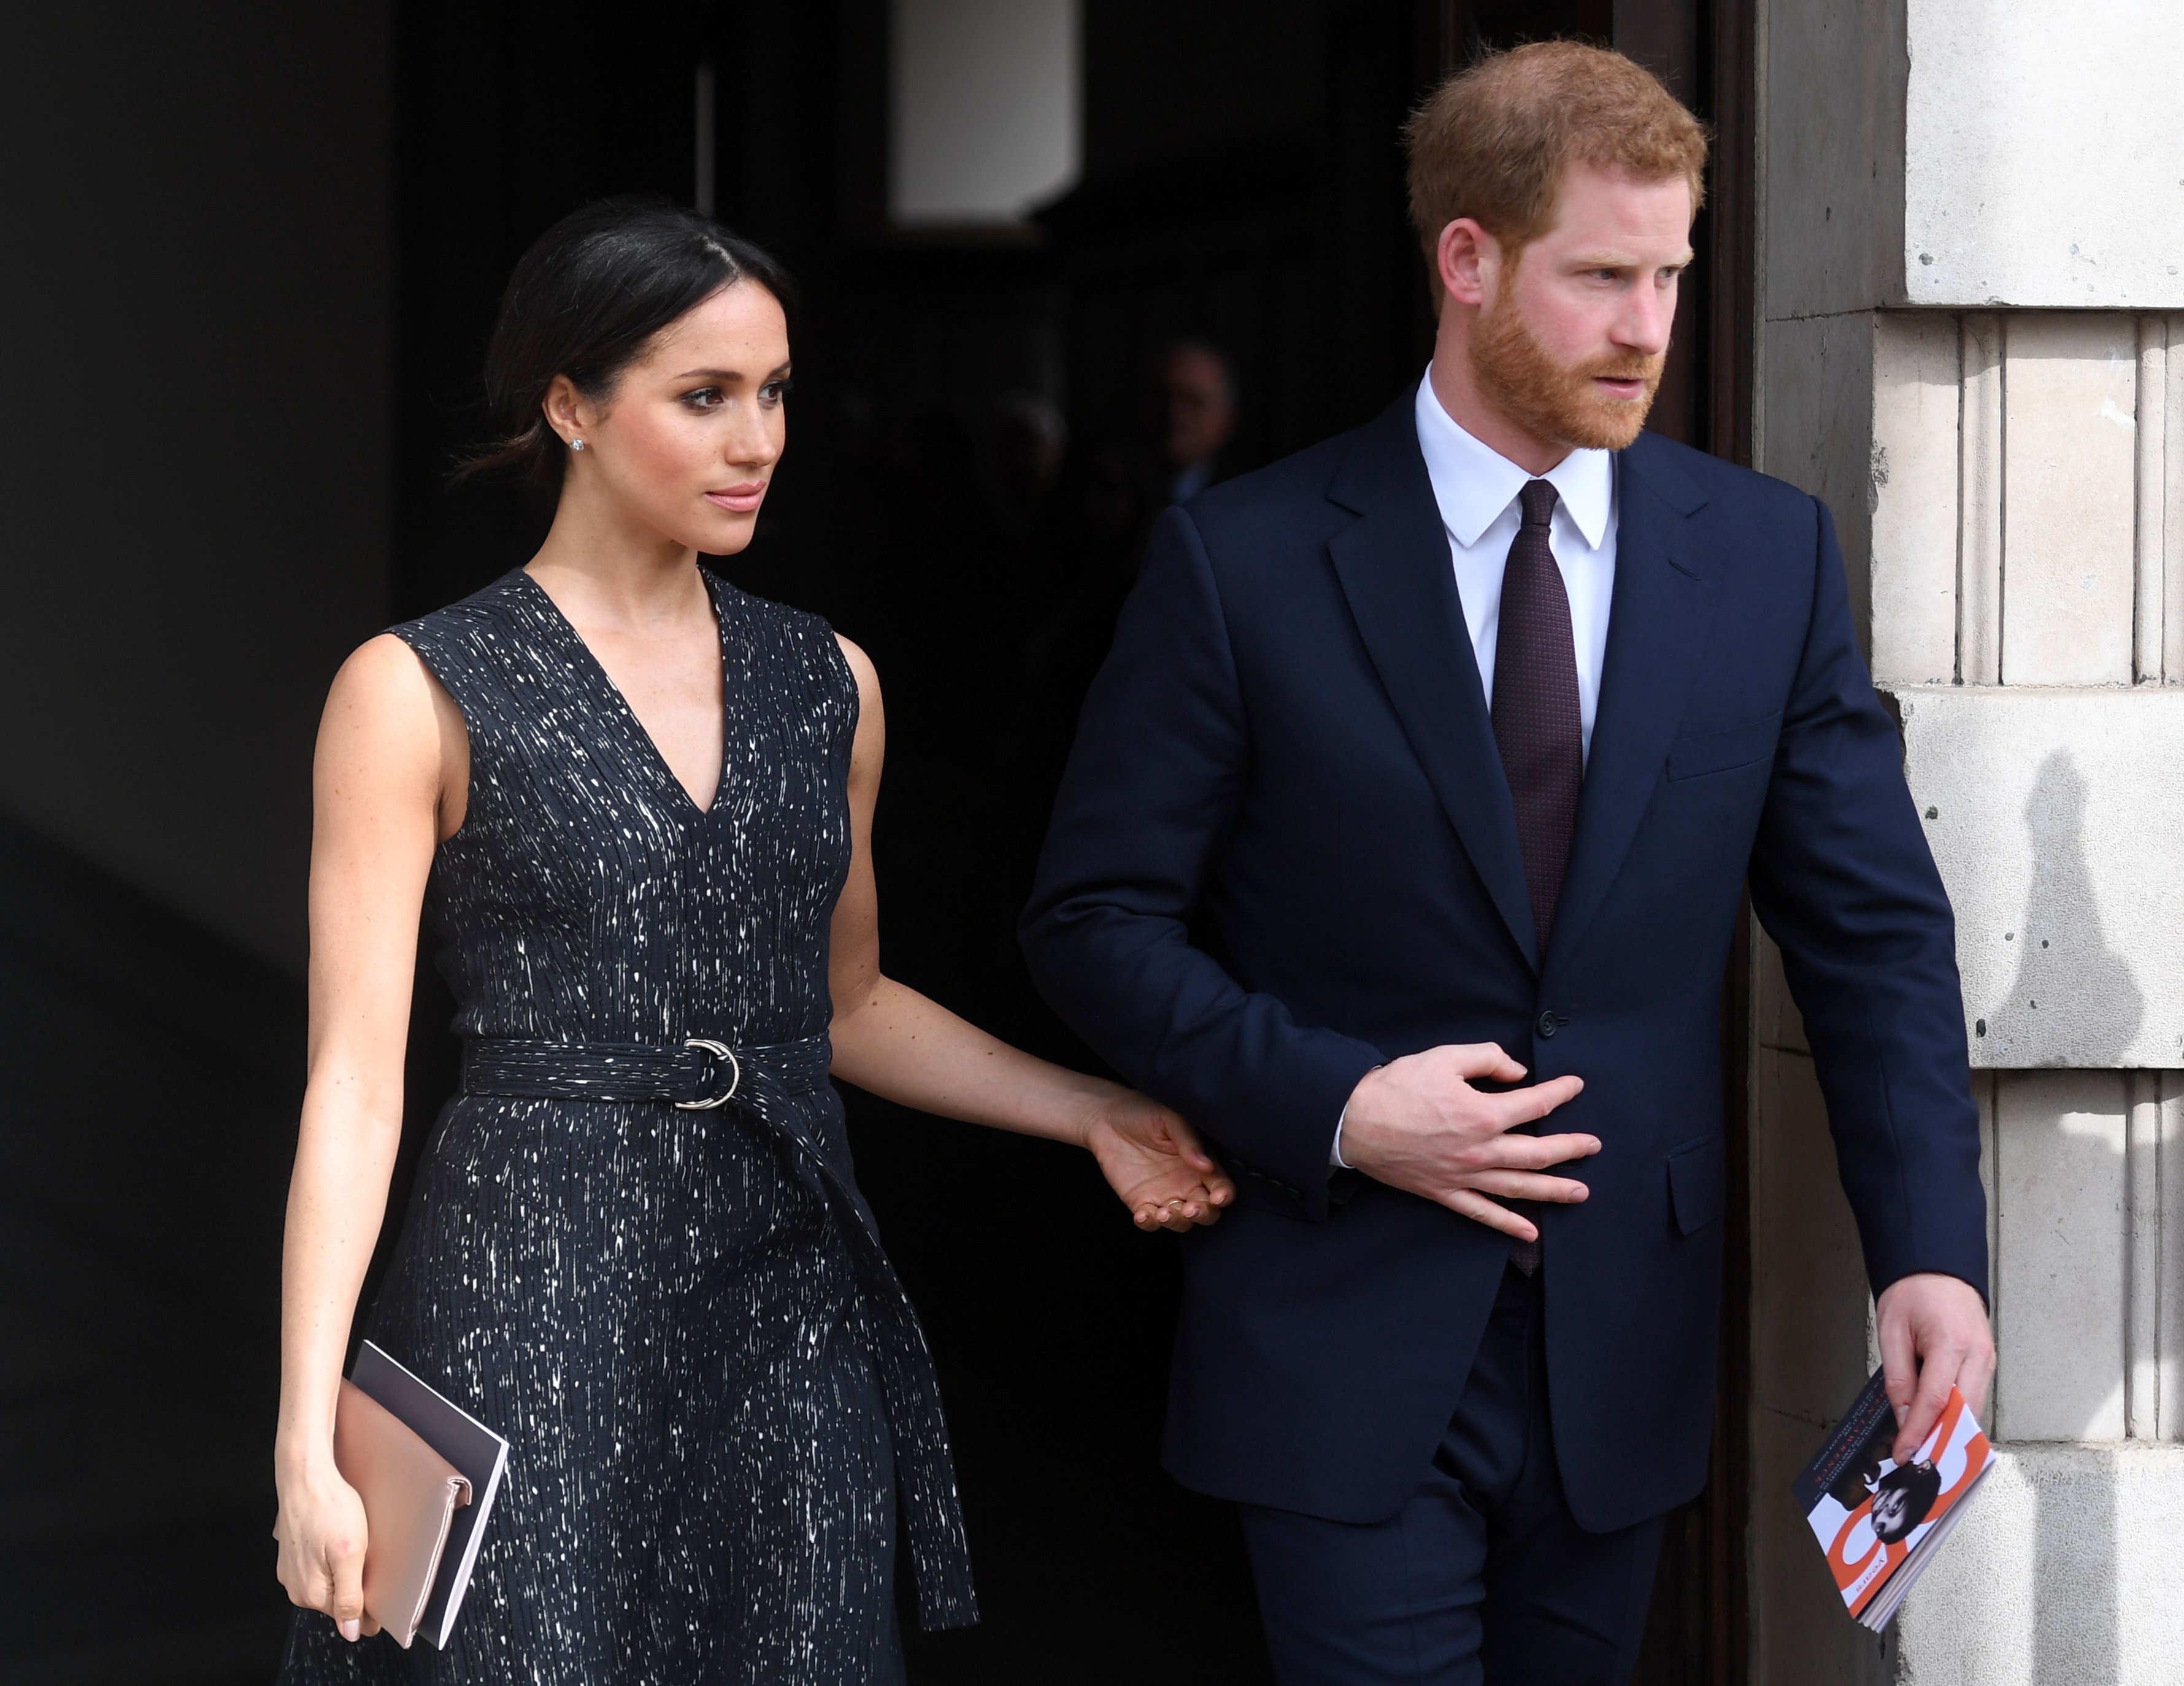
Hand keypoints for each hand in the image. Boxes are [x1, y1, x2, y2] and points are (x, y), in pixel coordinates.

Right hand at [274, 1459, 377, 1641]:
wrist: (305, 1475)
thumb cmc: (329, 1509)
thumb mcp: (349, 1554)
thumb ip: (350, 1597)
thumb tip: (351, 1633)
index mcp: (311, 1593)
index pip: (349, 1617)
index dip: (371, 1607)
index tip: (386, 1592)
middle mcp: (297, 1587)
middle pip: (338, 1599)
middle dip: (357, 1585)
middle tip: (371, 1559)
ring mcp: (291, 1570)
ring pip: (329, 1581)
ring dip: (345, 1570)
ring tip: (355, 1544)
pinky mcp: (292, 1553)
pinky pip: (319, 1565)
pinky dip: (332, 1557)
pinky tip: (340, 1538)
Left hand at [1082, 1088, 1235, 1231]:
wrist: (1108, 1116)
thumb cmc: (1145, 1111)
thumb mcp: (1171, 1118)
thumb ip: (1189, 1141)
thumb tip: (1206, 1165)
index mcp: (1201, 1163)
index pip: (1220, 1186)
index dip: (1223, 1195)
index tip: (1218, 1197)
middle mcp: (1188, 1183)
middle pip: (1208, 1211)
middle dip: (1204, 1214)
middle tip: (1191, 1209)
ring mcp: (1165, 1195)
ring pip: (1182, 1222)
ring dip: (1177, 1222)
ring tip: (1164, 1213)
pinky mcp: (1141, 1202)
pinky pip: (1150, 1221)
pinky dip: (1149, 1223)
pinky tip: (1143, 1215)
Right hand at [1337, 1043, 1594, 1239]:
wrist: (1354, 1121)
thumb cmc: (1397, 1087)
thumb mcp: (1444, 1057)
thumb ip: (1487, 1059)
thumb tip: (1518, 1073)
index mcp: (1482, 1114)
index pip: (1535, 1105)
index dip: (1560, 1094)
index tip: (1575, 1087)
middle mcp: (1479, 1150)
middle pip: (1537, 1153)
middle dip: (1570, 1148)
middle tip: (1592, 1146)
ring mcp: (1463, 1176)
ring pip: (1519, 1187)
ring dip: (1553, 1190)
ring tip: (1581, 1192)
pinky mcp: (1445, 1192)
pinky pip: (1482, 1213)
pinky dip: (1508, 1225)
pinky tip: (1530, 1232)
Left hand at [1876, 1271, 1995, 1461]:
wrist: (1937, 1267)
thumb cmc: (1912, 1293)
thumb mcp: (1892, 1332)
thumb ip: (1899, 1378)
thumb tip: (1905, 1417)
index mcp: (1951, 1344)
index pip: (1936, 1401)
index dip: (1919, 1432)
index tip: (1905, 1453)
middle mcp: (1977, 1355)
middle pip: (1963, 1411)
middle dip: (1941, 1439)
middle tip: (1917, 1459)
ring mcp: (1987, 1359)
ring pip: (1974, 1408)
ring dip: (1951, 1430)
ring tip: (1925, 1448)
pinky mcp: (1987, 1361)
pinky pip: (1975, 1395)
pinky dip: (1958, 1413)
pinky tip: (1940, 1424)